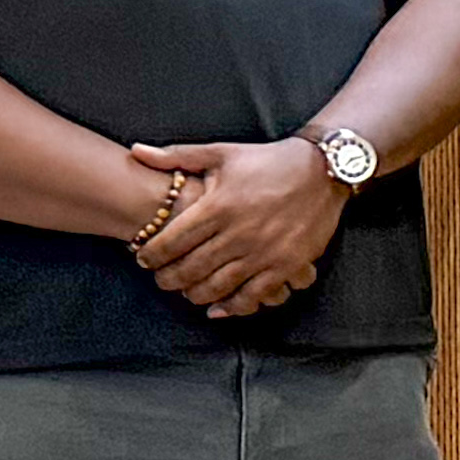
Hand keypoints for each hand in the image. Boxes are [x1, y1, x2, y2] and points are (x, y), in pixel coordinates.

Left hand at [126, 137, 346, 318]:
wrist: (324, 171)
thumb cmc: (269, 161)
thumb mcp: (222, 152)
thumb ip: (177, 156)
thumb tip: (135, 151)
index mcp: (218, 206)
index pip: (171, 240)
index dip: (151, 255)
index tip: (144, 259)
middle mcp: (238, 232)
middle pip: (190, 268)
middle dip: (168, 279)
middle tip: (162, 279)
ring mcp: (264, 252)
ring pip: (218, 286)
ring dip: (195, 294)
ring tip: (187, 291)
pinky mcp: (287, 265)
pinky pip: (254, 295)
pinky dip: (232, 307)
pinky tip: (218, 309)